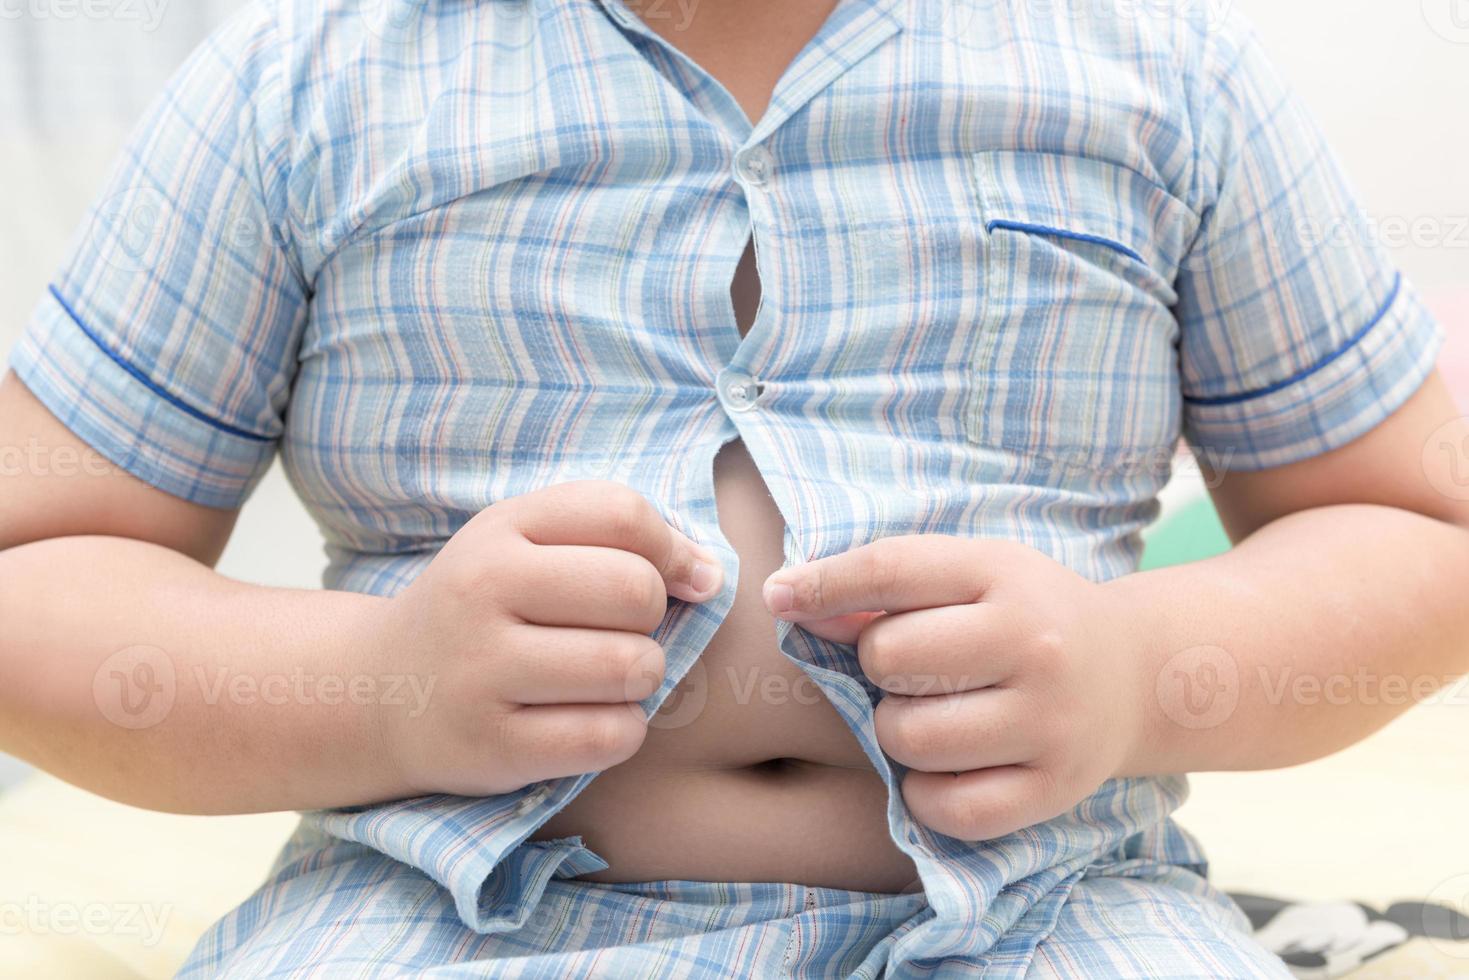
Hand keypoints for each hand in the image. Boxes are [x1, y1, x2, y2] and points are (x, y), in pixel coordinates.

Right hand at [365, 480, 723, 797]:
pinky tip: (593, 720)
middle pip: (635, 591)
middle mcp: (482, 591)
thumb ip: (616, 537)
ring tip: (606, 678)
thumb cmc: (482, 609)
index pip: (623, 514)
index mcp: (500, 529)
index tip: (682, 578)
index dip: (674, 548)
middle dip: (653, 618)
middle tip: (623, 633)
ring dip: (641, 677)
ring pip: (632, 665)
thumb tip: (710, 575)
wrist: (378, 692)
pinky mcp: (493, 748)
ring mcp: (482, 672)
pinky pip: (610, 736)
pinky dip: (623, 731)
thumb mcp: (524, 543)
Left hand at [760, 534, 1145, 840]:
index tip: (778, 595)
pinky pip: (946, 807)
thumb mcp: (971, 575)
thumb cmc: (1025, 615)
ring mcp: (1050, 722)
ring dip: (897, 731)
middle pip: (890, 659)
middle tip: (915, 669)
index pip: (892, 571)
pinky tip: (943, 767)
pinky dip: (924, 794)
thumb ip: (885, 586)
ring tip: (933, 714)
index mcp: (1006, 576)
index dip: (822, 584)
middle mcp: (1036, 645)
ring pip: (908, 737)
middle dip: (879, 665)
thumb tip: (788, 600)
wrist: (1135, 675)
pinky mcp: (1054, 790)